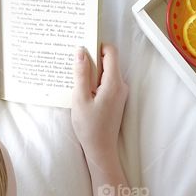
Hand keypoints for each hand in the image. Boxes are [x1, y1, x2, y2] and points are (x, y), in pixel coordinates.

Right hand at [71, 44, 128, 163]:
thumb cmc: (90, 127)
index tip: (83, 47)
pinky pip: (105, 83)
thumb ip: (81, 74)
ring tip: (75, 78)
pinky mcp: (116, 99)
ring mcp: (120, 93)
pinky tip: (82, 90)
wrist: (101, 149)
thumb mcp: (80, 98)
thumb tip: (81, 51)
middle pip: (108, 61)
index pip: (111, 52)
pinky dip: (94, 82)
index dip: (97, 46)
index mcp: (114, 83)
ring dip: (92, 72)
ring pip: (106, 72)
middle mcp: (121, 85)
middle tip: (74, 62)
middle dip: (92, 58)